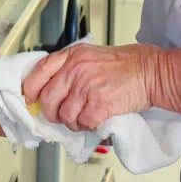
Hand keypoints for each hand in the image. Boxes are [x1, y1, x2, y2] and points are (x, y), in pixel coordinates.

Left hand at [22, 43, 160, 131]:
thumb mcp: (90, 56)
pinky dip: (87, 126)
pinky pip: (82, 123)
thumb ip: (68, 67)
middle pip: (48, 99)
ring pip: (64, 115)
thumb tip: (48, 89)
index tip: (30, 99)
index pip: (39, 71)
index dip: (30, 89)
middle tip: (61, 114)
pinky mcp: (100, 104)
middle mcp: (76, 69)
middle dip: (51, 113)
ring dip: (72, 121)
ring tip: (84, 116)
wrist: (149, 71)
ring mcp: (87, 87)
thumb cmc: (123, 65)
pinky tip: (96, 119)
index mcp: (72, 55)